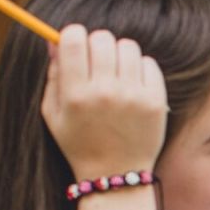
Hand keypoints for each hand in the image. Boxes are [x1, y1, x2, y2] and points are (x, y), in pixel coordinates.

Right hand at [40, 24, 167, 180]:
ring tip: (116, 73)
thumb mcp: (53, 113)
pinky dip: (140, 68)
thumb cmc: (79, 142)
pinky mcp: (156, 102)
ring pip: (128, 47)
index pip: (73, 39)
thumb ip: (53, 74)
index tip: (75, 44)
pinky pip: (149, 64)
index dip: (73, 35)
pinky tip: (133, 84)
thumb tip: (54, 38)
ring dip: (120, 55)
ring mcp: (133, 97)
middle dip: (97, 44)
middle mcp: (105, 93)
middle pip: (103, 38)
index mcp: (76, 94)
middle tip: (97, 61)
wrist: (115, 174)